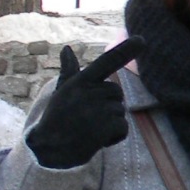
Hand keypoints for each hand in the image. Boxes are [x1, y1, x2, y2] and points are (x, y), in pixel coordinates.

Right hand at [26, 38, 140, 169]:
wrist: (47, 150)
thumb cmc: (56, 119)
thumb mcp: (62, 92)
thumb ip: (70, 71)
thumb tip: (67, 49)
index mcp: (80, 81)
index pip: (106, 62)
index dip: (125, 50)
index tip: (141, 39)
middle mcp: (89, 92)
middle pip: (117, 93)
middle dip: (108, 106)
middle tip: (87, 118)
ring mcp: (97, 110)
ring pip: (120, 111)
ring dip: (110, 124)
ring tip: (88, 130)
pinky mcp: (104, 127)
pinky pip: (123, 128)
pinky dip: (114, 137)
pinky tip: (96, 141)